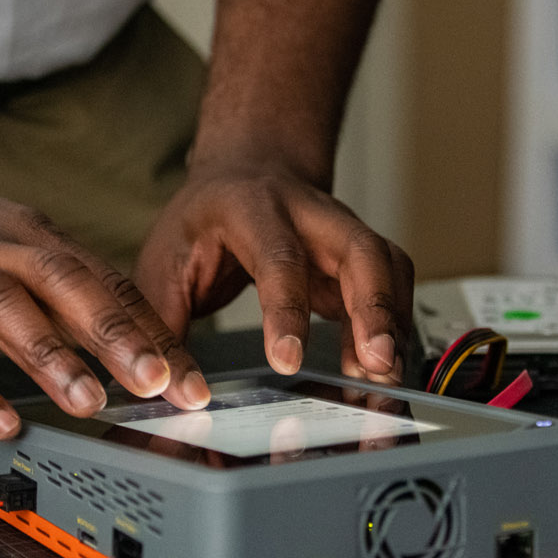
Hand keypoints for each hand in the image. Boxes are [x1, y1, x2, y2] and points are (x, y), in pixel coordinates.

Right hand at [0, 168, 211, 439]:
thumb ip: (54, 282)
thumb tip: (122, 334)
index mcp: (26, 235)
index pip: (104, 282)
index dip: (153, 331)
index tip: (194, 380)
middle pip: (68, 285)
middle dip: (121, 337)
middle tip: (167, 387)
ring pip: (4, 311)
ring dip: (52, 356)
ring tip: (94, 404)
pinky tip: (0, 421)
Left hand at [133, 158, 412, 383]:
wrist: (243, 173)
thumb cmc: (201, 221)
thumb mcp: (163, 262)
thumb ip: (162, 323)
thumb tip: (163, 384)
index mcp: (250, 208)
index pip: (277, 258)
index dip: (286, 310)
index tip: (286, 361)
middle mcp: (308, 213)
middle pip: (359, 251)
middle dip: (374, 309)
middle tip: (375, 365)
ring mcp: (341, 230)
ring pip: (387, 266)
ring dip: (392, 323)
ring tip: (385, 377)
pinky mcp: (358, 256)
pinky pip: (392, 285)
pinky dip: (394, 326)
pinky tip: (382, 367)